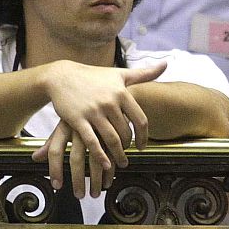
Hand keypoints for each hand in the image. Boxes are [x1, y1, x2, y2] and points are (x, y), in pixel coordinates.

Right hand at [30, 61, 162, 197]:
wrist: (62, 76)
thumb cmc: (94, 76)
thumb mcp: (119, 74)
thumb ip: (144, 73)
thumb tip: (165, 64)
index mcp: (121, 92)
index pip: (140, 120)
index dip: (144, 136)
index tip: (142, 146)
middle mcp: (109, 102)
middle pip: (126, 132)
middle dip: (128, 147)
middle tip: (128, 156)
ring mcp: (93, 111)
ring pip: (111, 139)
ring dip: (118, 155)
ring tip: (120, 163)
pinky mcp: (78, 119)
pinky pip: (92, 142)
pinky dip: (101, 156)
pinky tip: (106, 164)